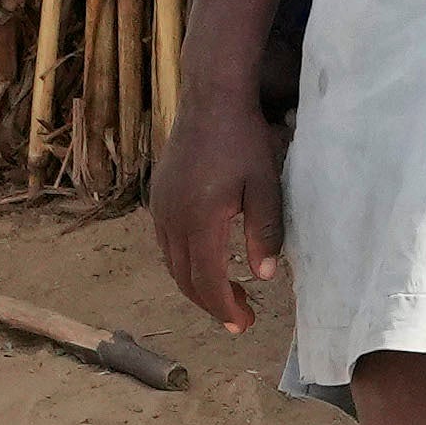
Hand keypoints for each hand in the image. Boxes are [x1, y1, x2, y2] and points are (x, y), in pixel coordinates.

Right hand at [150, 79, 287, 336]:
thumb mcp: (266, 186)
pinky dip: (185, 262)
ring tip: (225, 296)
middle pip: (185, 279)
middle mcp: (172, 220)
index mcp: (199, 221)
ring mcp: (160, 208)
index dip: (223, 308)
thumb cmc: (244, 141)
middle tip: (238, 319)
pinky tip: (206, 261)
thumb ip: (265, 232)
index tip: (242, 324)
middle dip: (211, 304)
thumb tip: (264, 277)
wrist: (211, 100)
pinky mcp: (158, 197)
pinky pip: (167, 243)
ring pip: (172, 263)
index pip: (206, 281)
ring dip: (196, 285)